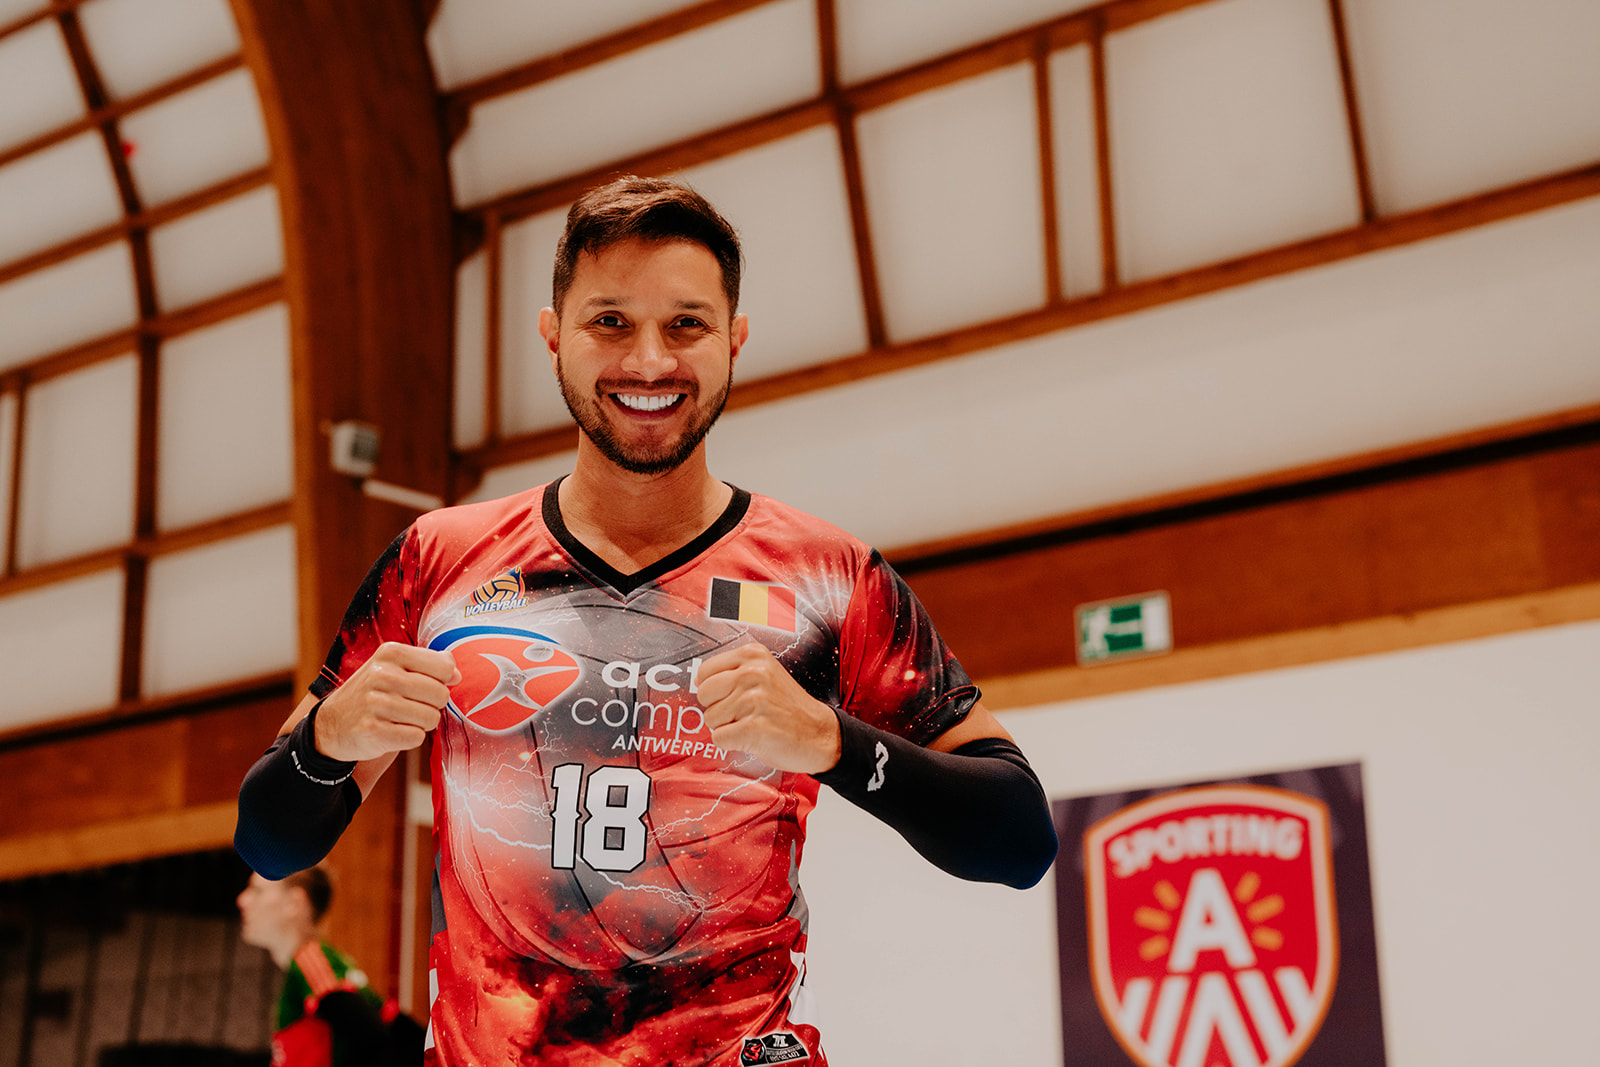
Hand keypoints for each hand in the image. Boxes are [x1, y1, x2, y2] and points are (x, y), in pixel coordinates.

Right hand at [314, 642, 459, 761]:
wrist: (331, 724)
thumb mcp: (394, 667)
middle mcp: (382, 674)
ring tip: (400, 718)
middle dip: (432, 705)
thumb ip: (429, 664)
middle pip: (441, 695)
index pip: (445, 667)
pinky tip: (392, 731)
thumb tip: (457, 674)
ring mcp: (376, 703)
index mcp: (391, 653)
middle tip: (411, 705)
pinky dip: (409, 738)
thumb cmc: (373, 693)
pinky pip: (416, 737)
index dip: (443, 680)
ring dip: (421, 723)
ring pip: (431, 718)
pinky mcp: (373, 731)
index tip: (427, 685)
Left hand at [695, 643, 841, 773]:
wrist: (819, 734)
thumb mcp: (765, 674)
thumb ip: (734, 672)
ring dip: (728, 727)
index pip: (705, 672)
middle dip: (718, 709)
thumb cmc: (787, 707)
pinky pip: (719, 738)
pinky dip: (732, 744)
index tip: (734, 696)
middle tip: (744, 714)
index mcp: (753, 655)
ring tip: (754, 724)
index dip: (715, 690)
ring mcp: (753, 699)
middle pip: (704, 695)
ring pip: (710, 719)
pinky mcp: (753, 727)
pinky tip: (754, 738)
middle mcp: (752, 672)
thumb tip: (696, 682)